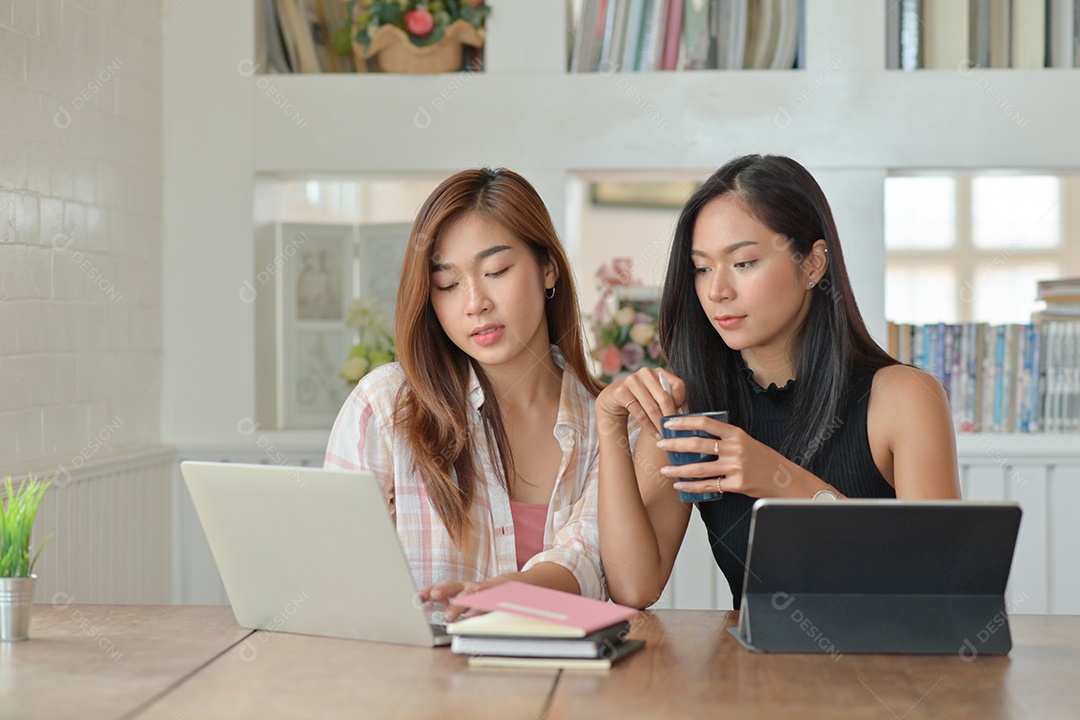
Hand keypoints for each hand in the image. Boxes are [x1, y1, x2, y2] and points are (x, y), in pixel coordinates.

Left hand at [417, 578, 496, 622]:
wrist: (504, 589)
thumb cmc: (476, 595)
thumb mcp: (460, 596)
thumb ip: (442, 599)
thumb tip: (420, 600)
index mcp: (458, 587)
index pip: (440, 586)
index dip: (428, 589)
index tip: (418, 596)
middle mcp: (467, 588)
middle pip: (453, 586)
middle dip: (443, 590)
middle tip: (434, 595)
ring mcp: (480, 593)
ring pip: (469, 596)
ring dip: (458, 605)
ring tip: (448, 615)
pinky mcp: (492, 601)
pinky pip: (484, 605)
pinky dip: (477, 611)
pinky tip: (469, 617)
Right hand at [596, 368, 686, 438]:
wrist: (613, 399)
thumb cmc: (640, 400)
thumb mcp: (656, 397)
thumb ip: (669, 401)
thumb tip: (686, 417)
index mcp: (658, 371)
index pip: (678, 385)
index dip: (681, 402)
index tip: (681, 416)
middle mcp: (645, 372)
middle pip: (664, 398)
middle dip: (670, 417)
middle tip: (676, 432)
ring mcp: (631, 380)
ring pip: (651, 407)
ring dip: (659, 424)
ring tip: (666, 436)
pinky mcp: (621, 391)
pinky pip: (639, 413)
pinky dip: (648, 426)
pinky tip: (654, 434)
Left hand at [656, 416, 815, 498]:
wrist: (785, 479)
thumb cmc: (764, 460)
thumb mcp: (746, 442)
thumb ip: (725, 439)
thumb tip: (696, 439)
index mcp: (736, 434)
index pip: (706, 423)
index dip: (685, 422)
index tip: (669, 423)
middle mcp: (735, 448)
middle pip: (698, 444)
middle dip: (676, 444)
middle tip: (661, 444)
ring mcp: (736, 467)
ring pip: (700, 468)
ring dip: (679, 469)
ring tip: (665, 469)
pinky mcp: (737, 484)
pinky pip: (709, 485)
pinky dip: (692, 486)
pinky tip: (680, 485)